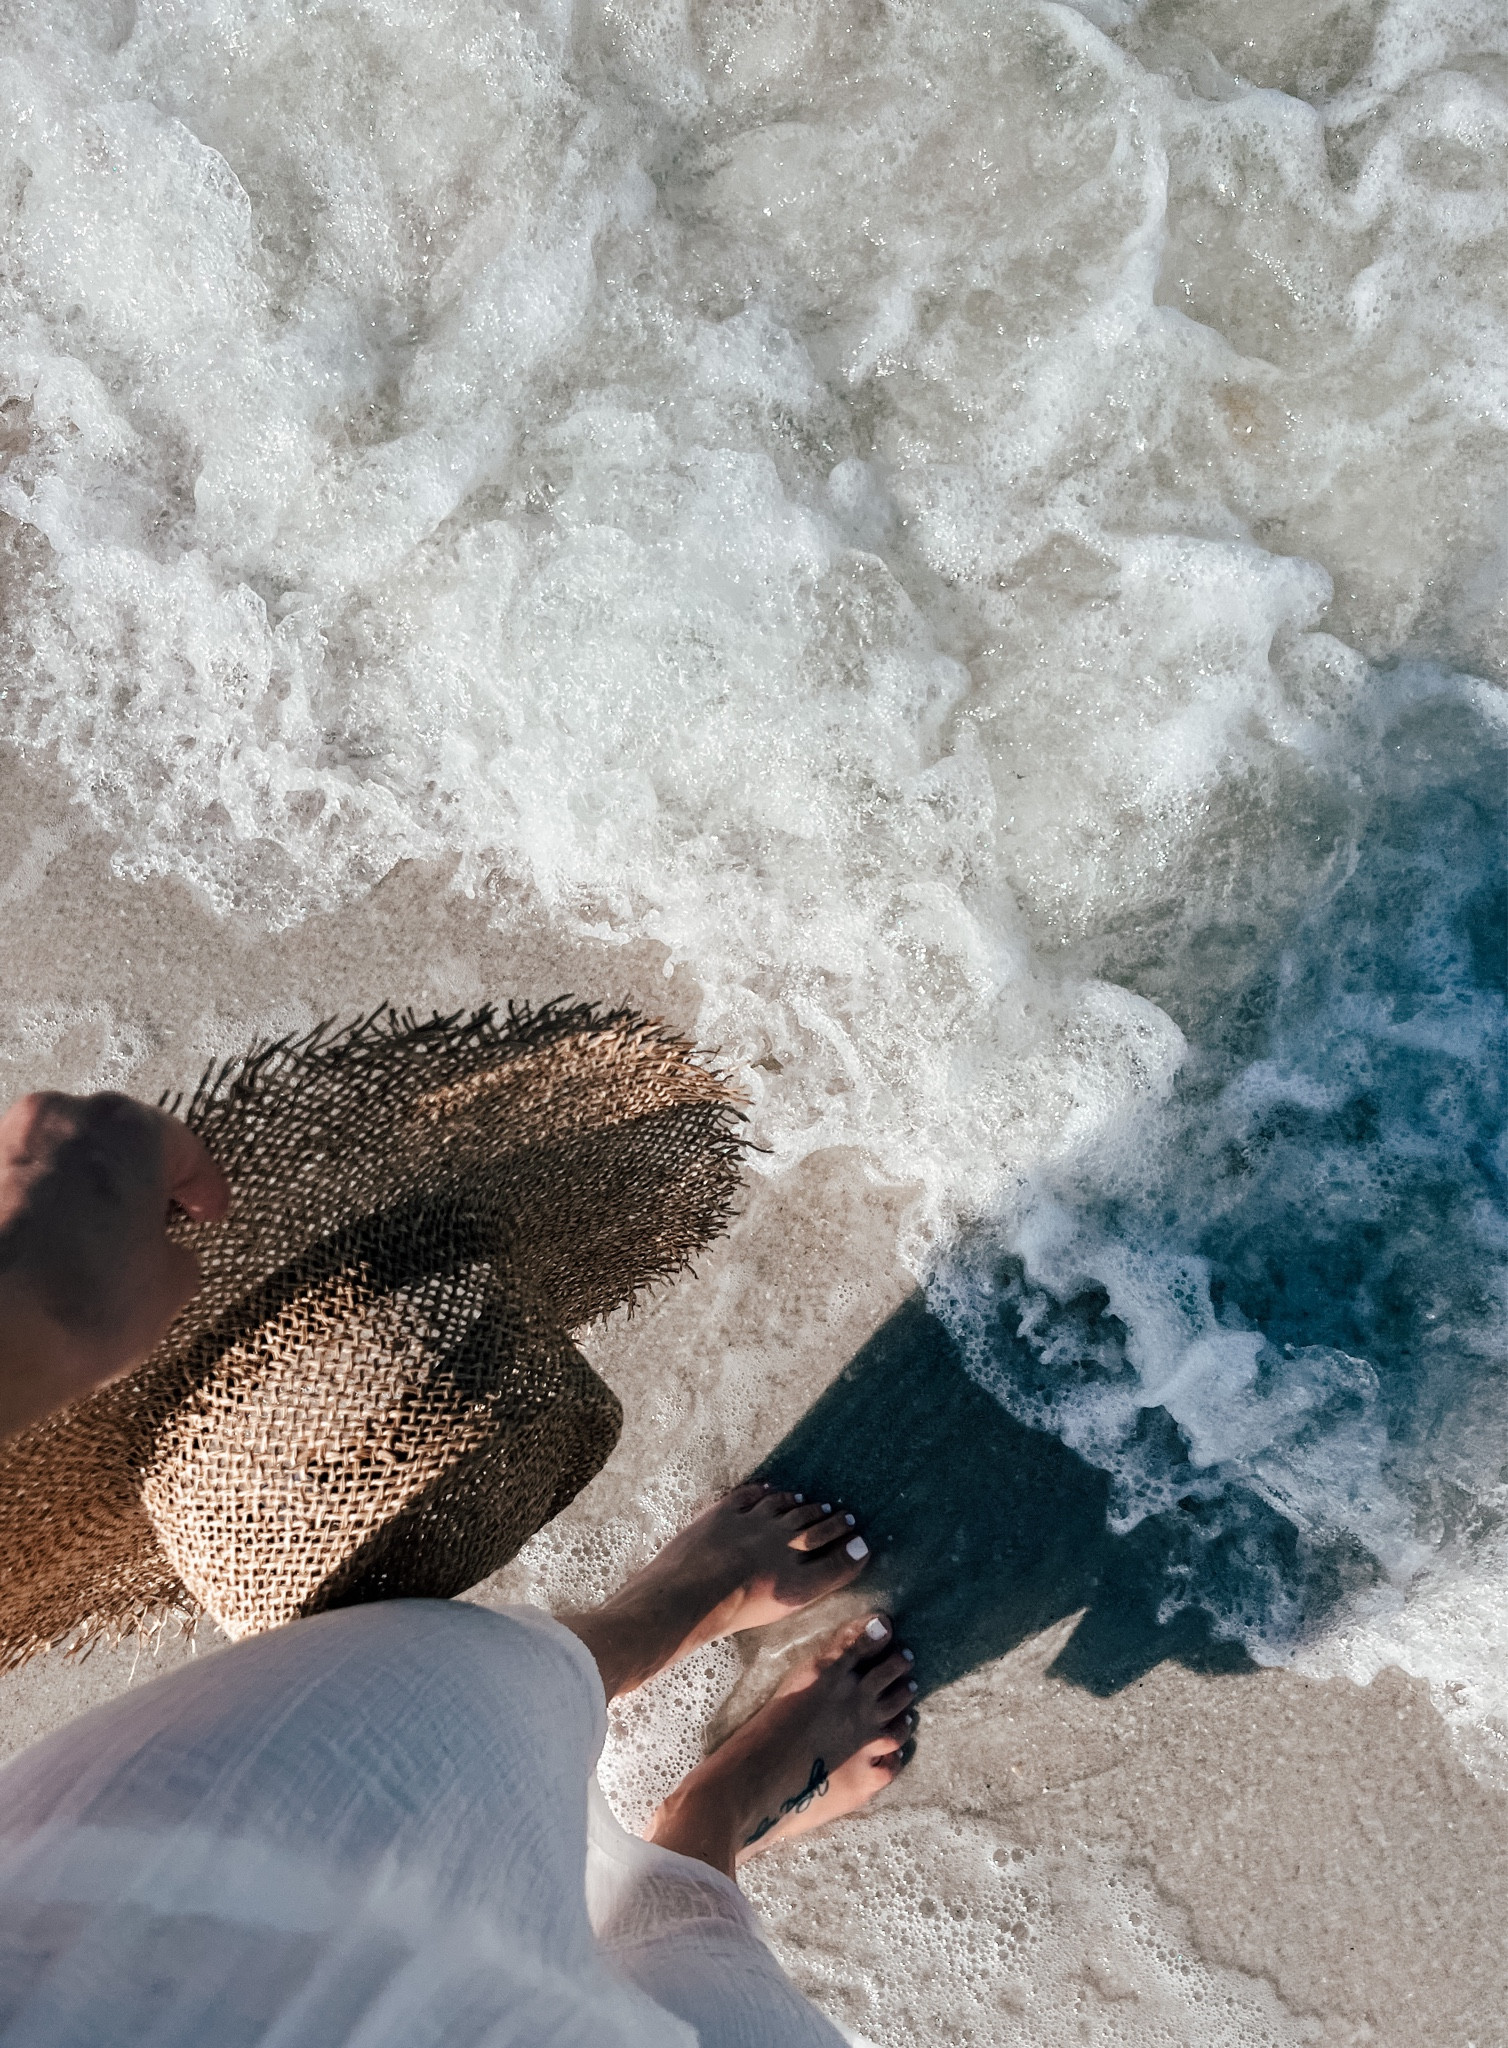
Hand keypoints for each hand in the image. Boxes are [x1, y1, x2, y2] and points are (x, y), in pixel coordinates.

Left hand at [0, 1092, 229, 1440]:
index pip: (184, 1148)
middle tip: (159, 1225)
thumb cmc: (79, 1303)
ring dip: (87, 1195)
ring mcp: (7, 1146)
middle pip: (116, 1142)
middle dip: (139, 1183)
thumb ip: (175, 1255)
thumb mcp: (169, 1286)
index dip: (203, 1188)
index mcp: (127, 1126)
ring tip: (103, 1248)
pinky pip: (22, 1188)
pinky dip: (43, 1213)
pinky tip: (58, 1257)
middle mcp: (63, 1120)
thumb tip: (166, 1257)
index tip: (208, 1210)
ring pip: (64, 1162)